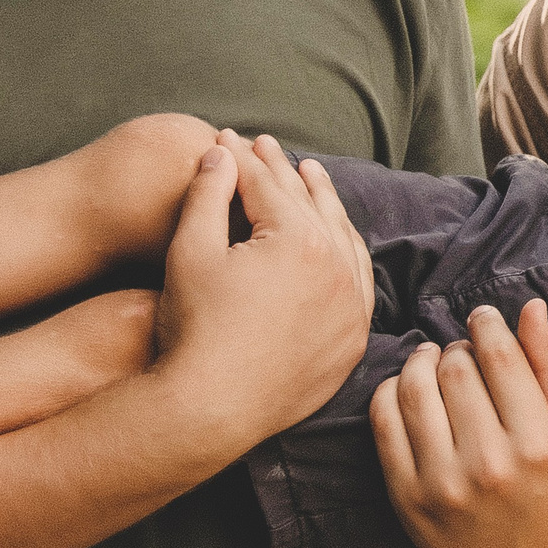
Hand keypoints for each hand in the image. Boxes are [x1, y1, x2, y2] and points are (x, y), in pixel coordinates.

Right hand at [153, 131, 372, 449]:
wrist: (208, 410)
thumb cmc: (192, 329)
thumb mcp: (189, 251)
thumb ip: (207, 193)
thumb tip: (221, 151)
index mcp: (300, 241)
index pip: (268, 186)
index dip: (242, 158)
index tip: (226, 138)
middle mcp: (338, 269)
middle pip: (309, 206)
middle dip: (283, 171)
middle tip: (265, 147)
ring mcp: (351, 306)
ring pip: (343, 238)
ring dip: (324, 204)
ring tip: (308, 177)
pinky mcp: (353, 338)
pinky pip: (358, 282)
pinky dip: (346, 252)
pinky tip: (335, 237)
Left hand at [372, 297, 547, 547]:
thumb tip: (529, 307)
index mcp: (537, 446)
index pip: (500, 357)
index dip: (486, 325)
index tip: (482, 318)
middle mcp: (490, 465)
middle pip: (456, 368)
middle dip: (458, 347)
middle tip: (463, 350)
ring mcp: (443, 484)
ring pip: (415, 388)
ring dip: (422, 361)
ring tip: (434, 361)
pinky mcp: (407, 497)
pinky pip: (384, 421)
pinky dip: (391, 391)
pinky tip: (410, 389)